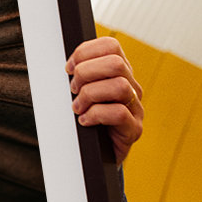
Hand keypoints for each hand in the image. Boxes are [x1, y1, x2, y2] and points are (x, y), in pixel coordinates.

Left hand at [66, 36, 143, 164]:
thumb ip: (78, 76)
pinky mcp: (134, 129)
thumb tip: (66, 65)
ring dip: (90, 95)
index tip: (68, 68)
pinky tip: (84, 121)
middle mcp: (132, 87)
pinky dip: (95, 115)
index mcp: (119, 73)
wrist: (95, 156)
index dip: (85, 52)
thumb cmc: (85, 120)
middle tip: (73, 89)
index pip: (111, 46)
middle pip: (116, 63)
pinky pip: (119, 113)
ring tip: (77, 108)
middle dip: (86, 73)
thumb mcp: (80, 93)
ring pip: (119, 86)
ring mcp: (136, 108)